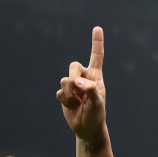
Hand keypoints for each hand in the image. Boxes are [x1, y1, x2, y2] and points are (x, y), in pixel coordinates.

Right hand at [57, 27, 106, 144]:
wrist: (87, 128)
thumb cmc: (97, 114)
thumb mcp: (98, 103)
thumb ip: (90, 89)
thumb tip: (76, 81)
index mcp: (95, 76)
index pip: (96, 56)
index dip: (96, 42)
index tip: (97, 28)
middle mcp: (84, 77)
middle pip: (73, 65)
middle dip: (74, 78)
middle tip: (79, 91)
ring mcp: (73, 86)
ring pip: (64, 80)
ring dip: (70, 94)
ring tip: (78, 103)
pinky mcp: (64, 94)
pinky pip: (59, 93)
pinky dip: (66, 102)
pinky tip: (73, 107)